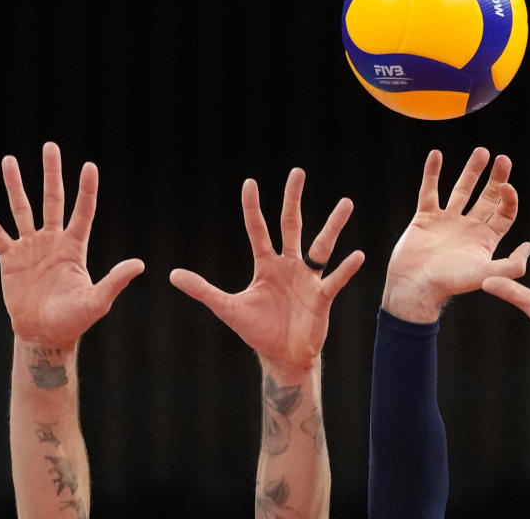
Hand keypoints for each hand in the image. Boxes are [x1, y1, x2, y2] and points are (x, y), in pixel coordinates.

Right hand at [0, 142, 144, 348]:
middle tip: (50, 146)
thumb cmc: (75, 319)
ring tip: (9, 160)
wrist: (45, 333)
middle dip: (52, 173)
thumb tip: (140, 264)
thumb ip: (115, 281)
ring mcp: (30, 247)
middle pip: (52, 199)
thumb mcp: (98, 300)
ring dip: (15, 185)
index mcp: (75, 247)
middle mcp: (53, 240)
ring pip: (22, 209)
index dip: (86, 189)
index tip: (90, 166)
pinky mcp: (10, 259)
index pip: (83, 211)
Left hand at [170, 169, 364, 371]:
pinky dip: (346, 268)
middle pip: (292, 225)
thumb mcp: (227, 308)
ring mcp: (307, 279)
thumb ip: (203, 290)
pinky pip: (335, 279)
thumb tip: (172, 274)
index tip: (250, 183)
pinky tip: (357, 255)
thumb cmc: (258, 331)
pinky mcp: (322, 296)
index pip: (258, 229)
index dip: (252, 207)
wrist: (283, 357)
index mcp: (266, 265)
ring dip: (333, 225)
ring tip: (346, 203)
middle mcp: (289, 265)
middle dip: (292, 199)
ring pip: (321, 246)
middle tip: (297, 172)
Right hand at [382, 147, 529, 322]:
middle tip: (503, 159)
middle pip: (488, 197)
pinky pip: (429, 190)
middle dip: (497, 178)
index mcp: (485, 239)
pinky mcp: (425, 217)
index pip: (504, 212)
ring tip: (482, 152)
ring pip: (462, 190)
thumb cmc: (451, 283)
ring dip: (472, 171)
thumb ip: (512, 264)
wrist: (415, 286)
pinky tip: (436, 154)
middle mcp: (469, 227)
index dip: (509, 198)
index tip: (508, 186)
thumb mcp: (487, 274)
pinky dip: (432, 173)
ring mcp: (447, 220)